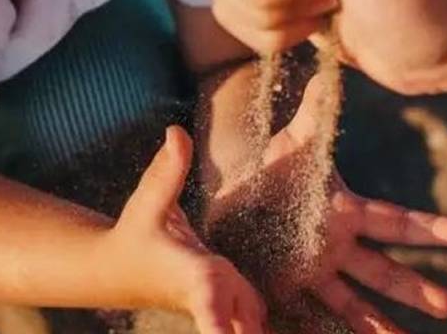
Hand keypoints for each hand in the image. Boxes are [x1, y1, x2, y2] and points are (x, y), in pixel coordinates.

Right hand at [106, 126, 267, 333]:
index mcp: (194, 273)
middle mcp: (214, 296)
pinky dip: (275, 328)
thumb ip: (167, 171)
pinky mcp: (234, 309)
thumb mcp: (149, 202)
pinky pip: (258, 323)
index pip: (210, 299)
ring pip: (255, 327)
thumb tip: (176, 132)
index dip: (220, 320)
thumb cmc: (134, 235)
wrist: (120, 272)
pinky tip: (325, 331)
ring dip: (274, 333)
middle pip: (245, 324)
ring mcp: (225, 307)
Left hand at [207, 78, 446, 332]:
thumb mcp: (292, 144)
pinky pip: (312, 317)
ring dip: (379, 324)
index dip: (428, 227)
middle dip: (414, 286)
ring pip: (353, 303)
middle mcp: (338, 247)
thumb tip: (333, 69)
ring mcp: (315, 272)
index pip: (394, 219)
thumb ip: (315, 113)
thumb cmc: (272, 170)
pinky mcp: (287, 290)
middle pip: (382, 270)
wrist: (235, 199)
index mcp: (346, 212)